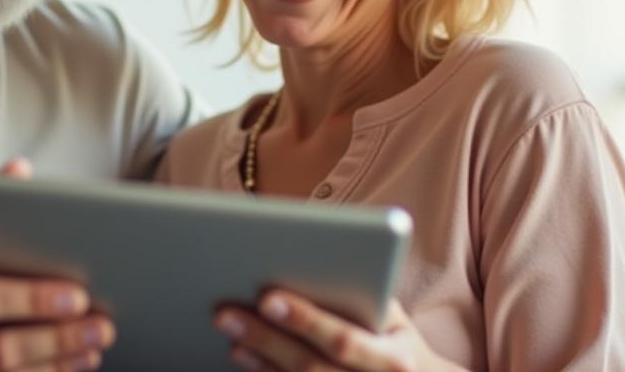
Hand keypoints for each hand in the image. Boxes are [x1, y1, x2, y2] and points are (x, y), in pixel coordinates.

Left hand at [214, 293, 464, 371]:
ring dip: (261, 364)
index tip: (268, 297)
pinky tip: (245, 362)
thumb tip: (311, 263)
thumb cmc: (399, 343)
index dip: (305, 320)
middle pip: (310, 369)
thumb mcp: (395, 319)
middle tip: (225, 312)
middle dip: (266, 339)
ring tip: (232, 336)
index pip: (343, 341)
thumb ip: (362, 295)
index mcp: (394, 362)